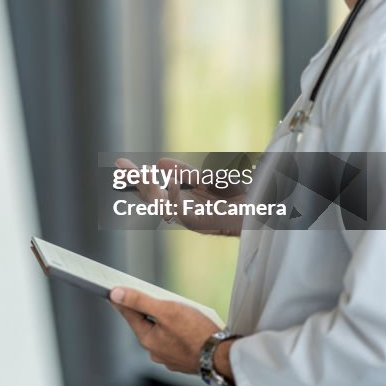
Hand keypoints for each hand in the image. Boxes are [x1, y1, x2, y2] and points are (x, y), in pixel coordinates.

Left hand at [109, 286, 223, 375]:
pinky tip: (188, 327)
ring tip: (180, 313)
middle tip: (158, 298)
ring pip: (160, 332)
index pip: (129, 314)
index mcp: (147, 339)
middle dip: (149, 310)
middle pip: (145, 323)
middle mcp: (155, 351)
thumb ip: (139, 301)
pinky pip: (173, 341)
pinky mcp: (182, 359)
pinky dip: (177, 332)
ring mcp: (169, 357)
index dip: (122, 299)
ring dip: (165, 322)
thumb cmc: (196, 333)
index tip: (114, 290)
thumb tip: (116, 295)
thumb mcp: (166, 310)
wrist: (222, 356)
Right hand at [116, 157, 244, 235]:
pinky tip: (170, 180)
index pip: (152, 191)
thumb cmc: (241, 195)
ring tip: (142, 172)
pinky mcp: (203, 223)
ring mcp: (191, 219)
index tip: (120, 163)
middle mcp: (183, 212)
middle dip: (135, 183)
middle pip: (150, 199)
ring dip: (150, 189)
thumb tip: (160, 162)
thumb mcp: (209, 178)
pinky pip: (182, 210)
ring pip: (161, 206)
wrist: (266, 207)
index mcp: (182, 201)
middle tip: (121, 166)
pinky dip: (174, 194)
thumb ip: (186, 172)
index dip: (135, 178)